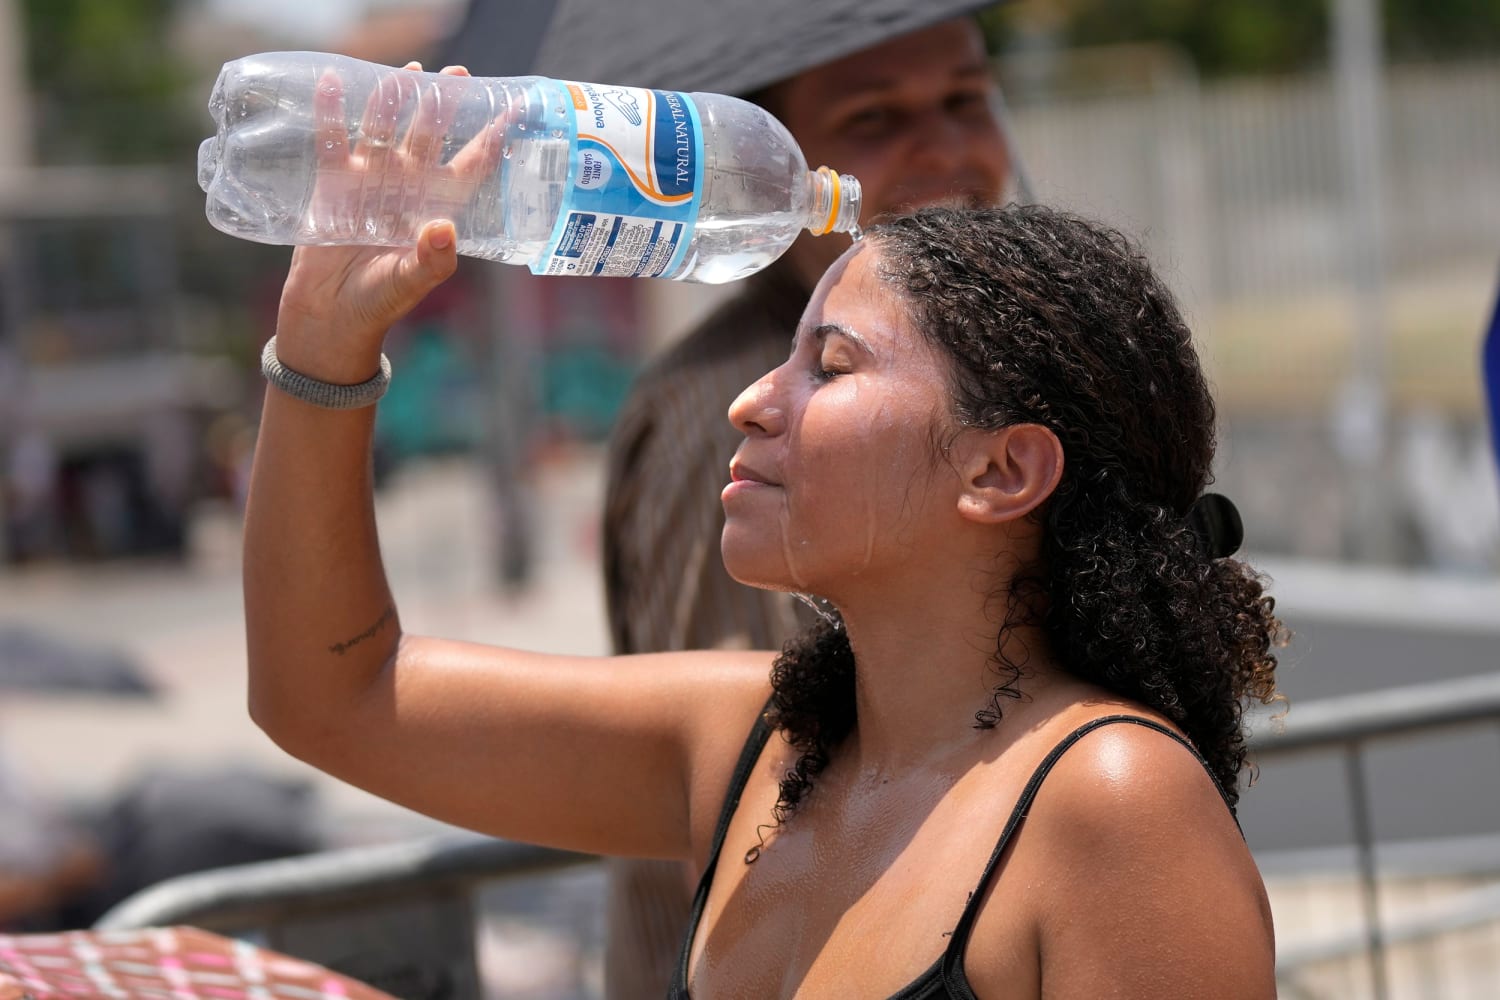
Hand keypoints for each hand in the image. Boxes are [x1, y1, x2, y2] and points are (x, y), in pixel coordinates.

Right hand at [275, 63, 497, 379]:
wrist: (332, 314)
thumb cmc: (380, 301)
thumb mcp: (410, 282)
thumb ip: (431, 259)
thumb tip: (443, 229)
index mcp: (436, 206)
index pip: (470, 165)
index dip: (490, 139)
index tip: (512, 110)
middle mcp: (407, 186)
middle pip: (429, 136)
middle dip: (442, 106)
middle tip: (456, 74)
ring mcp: (370, 179)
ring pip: (385, 130)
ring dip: (394, 101)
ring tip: (406, 72)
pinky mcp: (334, 182)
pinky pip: (334, 140)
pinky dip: (333, 113)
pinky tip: (335, 82)